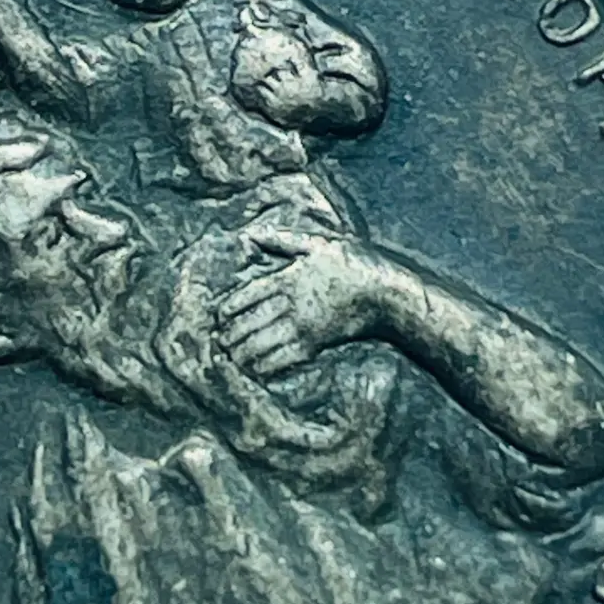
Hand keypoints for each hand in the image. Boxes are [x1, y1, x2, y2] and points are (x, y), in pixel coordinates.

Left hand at [214, 229, 381, 377]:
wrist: (386, 294)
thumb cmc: (354, 263)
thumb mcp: (318, 243)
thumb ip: (281, 238)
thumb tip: (250, 232)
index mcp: (287, 279)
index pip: (244, 297)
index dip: (225, 310)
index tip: (217, 317)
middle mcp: (290, 304)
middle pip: (247, 324)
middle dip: (228, 336)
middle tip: (218, 342)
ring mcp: (302, 327)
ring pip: (260, 345)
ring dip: (241, 354)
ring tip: (230, 357)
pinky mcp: (315, 345)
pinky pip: (282, 360)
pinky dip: (264, 367)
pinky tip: (254, 370)